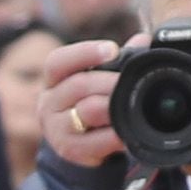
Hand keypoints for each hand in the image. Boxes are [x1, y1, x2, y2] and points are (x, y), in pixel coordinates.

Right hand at [36, 35, 126, 169]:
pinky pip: (95, 140)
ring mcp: (55, 128)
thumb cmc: (88, 105)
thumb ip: (118, 60)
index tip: (112, 49)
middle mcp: (48, 102)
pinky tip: (125, 131)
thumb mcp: (97, 81)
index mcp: (53, 80)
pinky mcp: (68, 149)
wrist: (79, 146)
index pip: (58, 62)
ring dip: (113, 107)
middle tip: (130, 81)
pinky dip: (114, 135)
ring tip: (131, 105)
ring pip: (87, 111)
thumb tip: (142, 40)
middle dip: (109, 82)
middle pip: (78, 85)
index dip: (85, 53)